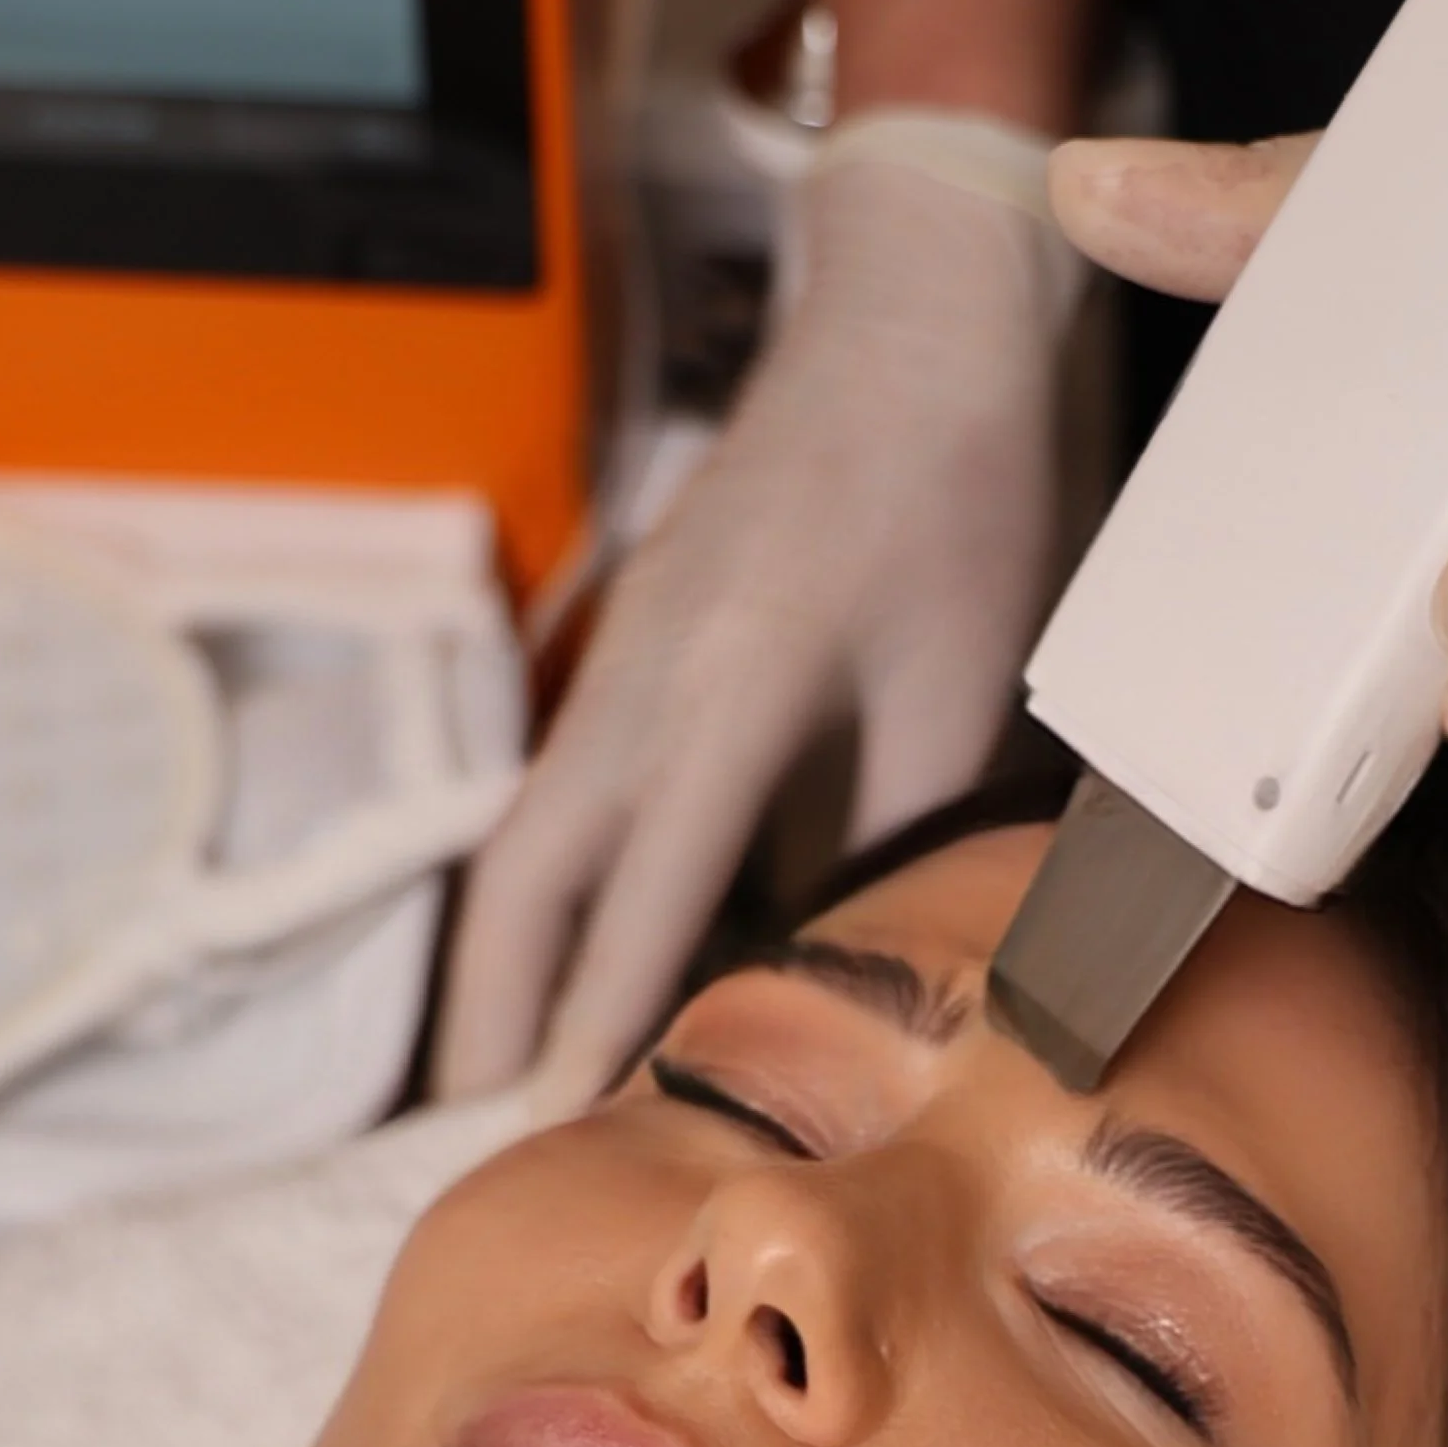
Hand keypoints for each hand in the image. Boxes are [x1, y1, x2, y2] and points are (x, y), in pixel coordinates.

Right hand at [436, 118, 1079, 1106]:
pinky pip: (565, 788)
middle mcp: (644, 676)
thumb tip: (864, 959)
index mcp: (731, 688)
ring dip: (508, 957)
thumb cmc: (960, 489)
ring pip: (527, 834)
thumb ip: (902, 828)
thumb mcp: (963, 681)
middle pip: (520, 875)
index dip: (594, 1021)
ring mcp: (622, 650)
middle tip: (484, 1134)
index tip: (554, 1126)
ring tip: (507, 1075)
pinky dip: (553, 887)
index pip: (642, 894)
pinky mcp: (635, 638)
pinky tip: (580, 950)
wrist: (917, 312)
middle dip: (492, 1011)